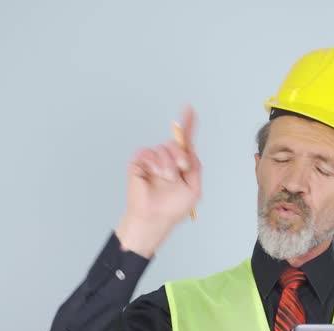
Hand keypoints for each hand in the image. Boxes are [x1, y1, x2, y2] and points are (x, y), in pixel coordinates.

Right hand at [115, 105, 201, 257]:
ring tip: (166, 178)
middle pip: (175, 142)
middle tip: (180, 168)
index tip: (190, 109)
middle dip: (180, 154)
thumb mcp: (194, 189)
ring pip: (163, 147)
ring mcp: (152, 161)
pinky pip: (147, 151)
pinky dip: (154, 162)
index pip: (184, 142)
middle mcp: (166, 160)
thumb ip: (195, 168)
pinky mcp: (138, 162)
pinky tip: (156, 173)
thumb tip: (190, 152)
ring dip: (167, 164)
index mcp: (179, 165)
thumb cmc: (173, 208)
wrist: (155, 219)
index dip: (188, 125)